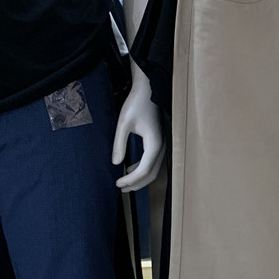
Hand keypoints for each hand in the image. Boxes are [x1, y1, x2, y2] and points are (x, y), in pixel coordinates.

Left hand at [111, 66, 164, 192]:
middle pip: (151, 175)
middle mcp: (161, 147)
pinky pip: (153, 162)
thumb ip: (119, 144)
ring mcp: (163, 145)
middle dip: (136, 184)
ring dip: (140, 178)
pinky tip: (131, 168)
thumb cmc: (136, 103)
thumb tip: (115, 163)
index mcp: (154, 145)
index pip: (144, 171)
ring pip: (154, 170)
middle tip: (121, 188)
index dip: (130, 180)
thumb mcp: (123, 123)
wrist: (148, 90)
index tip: (117, 183)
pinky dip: (143, 169)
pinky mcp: (160, 142)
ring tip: (125, 182)